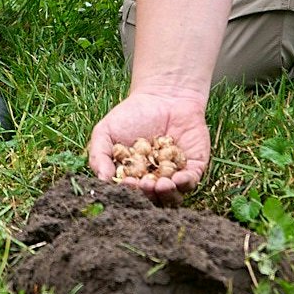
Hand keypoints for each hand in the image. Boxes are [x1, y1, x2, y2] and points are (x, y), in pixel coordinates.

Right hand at [88, 89, 212, 195]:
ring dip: (167, 194)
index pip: (131, 192)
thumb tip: (102, 180)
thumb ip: (99, 155)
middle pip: (153, 198)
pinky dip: (185, 183)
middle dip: (149, 195)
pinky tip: (177, 178)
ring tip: (160, 184)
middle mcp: (155, 179)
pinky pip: (191, 181)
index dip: (129, 192)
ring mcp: (175, 175)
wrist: (163, 95)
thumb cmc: (131, 114)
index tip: (127, 183)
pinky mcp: (194, 167)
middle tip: (144, 185)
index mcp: (134, 176)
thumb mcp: (106, 131)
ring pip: (174, 196)